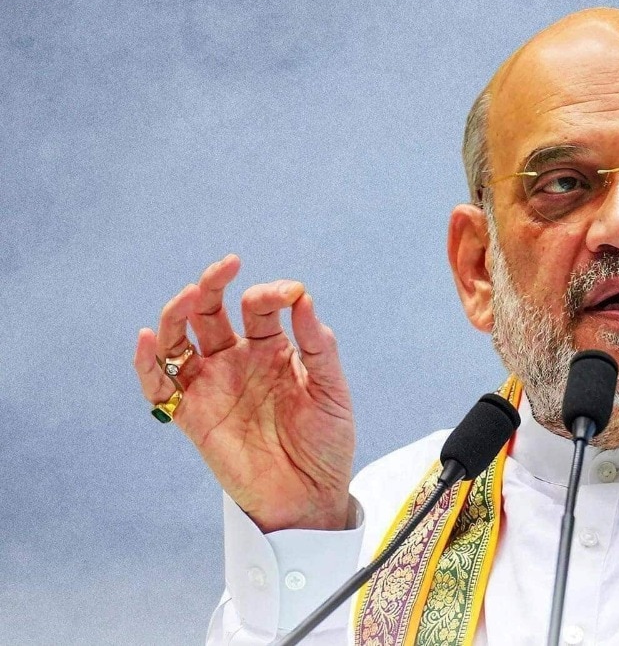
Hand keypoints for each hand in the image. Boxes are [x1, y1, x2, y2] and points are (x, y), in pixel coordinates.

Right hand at [133, 255, 354, 532]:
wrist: (311, 495)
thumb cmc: (326, 442)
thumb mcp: (331, 389)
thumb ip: (318, 344)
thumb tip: (303, 298)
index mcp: (273, 348)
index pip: (259, 306)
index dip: (272, 293)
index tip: (291, 295)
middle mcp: (237, 360)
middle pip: (210, 311)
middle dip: (214, 283)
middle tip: (228, 265)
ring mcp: (212, 385)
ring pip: (178, 338)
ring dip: (177, 311)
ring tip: (190, 294)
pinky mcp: (192, 415)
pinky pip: (159, 385)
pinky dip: (146, 362)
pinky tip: (148, 338)